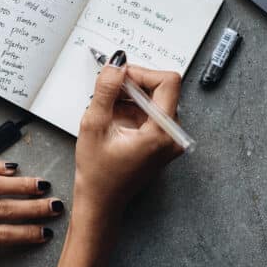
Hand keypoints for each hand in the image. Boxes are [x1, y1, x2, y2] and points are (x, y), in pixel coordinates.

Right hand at [72, 56, 183, 246]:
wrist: (101, 202)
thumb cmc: (98, 174)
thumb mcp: (94, 125)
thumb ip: (106, 90)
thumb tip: (116, 63)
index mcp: (162, 133)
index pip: (168, 81)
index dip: (142, 73)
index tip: (120, 78)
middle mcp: (173, 136)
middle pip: (163, 88)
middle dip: (134, 84)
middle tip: (109, 92)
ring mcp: (170, 139)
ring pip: (156, 98)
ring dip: (131, 96)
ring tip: (108, 110)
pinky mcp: (163, 140)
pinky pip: (152, 111)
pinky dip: (133, 107)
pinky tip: (114, 118)